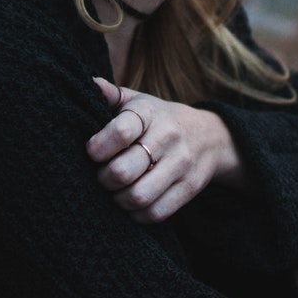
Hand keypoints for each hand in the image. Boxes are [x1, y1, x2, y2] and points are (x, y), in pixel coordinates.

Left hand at [86, 76, 247, 222]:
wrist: (209, 136)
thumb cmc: (159, 118)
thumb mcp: (138, 100)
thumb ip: (111, 94)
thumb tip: (88, 83)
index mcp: (149, 112)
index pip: (121, 132)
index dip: (98, 147)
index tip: (92, 152)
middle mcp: (167, 137)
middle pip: (123, 171)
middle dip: (103, 179)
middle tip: (102, 175)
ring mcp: (181, 164)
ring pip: (138, 197)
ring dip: (118, 200)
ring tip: (116, 191)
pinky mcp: (189, 188)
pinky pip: (156, 213)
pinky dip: (137, 214)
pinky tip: (133, 203)